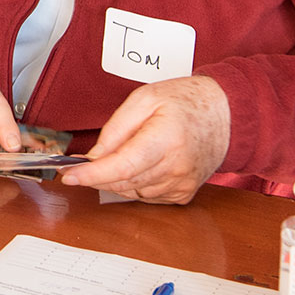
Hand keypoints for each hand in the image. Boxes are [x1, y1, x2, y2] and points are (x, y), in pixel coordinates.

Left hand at [60, 74, 229, 203]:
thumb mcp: (144, 99)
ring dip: (114, 180)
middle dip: (96, 176)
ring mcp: (182, 184)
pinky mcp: (184, 194)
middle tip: (78, 166)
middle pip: (123, 182)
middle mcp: (176, 167)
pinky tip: (137, 166)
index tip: (69, 176)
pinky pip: (146, 196)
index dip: (92, 174)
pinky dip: (132, 184)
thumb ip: (116, 128)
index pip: (122, 166)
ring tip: (116, 156)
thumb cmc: (184, 102)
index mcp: (166, 139)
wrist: (225, 116)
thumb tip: (93, 156)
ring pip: (132, 192)